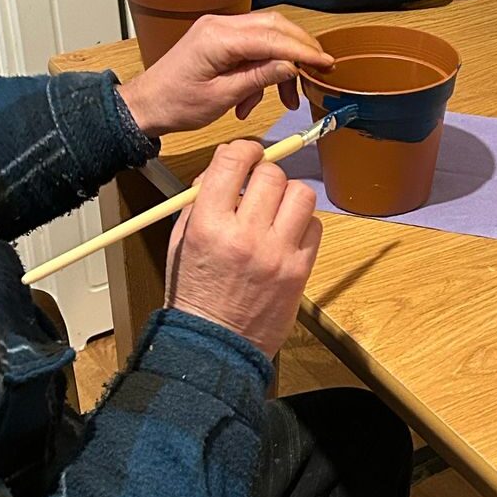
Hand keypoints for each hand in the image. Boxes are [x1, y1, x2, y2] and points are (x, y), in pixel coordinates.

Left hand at [117, 12, 333, 137]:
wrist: (147, 105)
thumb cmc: (175, 104)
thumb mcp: (222, 97)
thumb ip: (259, 78)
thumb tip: (290, 65)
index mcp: (218, 38)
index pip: (272, 37)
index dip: (303, 51)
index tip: (325, 63)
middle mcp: (220, 25)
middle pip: (274, 26)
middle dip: (299, 51)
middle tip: (316, 73)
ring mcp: (219, 29)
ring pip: (267, 35)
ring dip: (281, 65)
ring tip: (284, 99)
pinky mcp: (219, 38)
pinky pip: (253, 45)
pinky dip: (263, 68)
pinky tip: (255, 97)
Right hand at [164, 140, 321, 358]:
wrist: (215, 346)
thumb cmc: (194, 295)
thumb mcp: (180, 242)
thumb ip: (201, 202)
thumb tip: (225, 169)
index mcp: (209, 224)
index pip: (233, 161)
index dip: (244, 150)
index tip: (247, 154)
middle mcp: (245, 235)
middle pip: (272, 174)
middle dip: (265, 174)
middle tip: (259, 188)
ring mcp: (277, 253)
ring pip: (301, 195)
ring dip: (288, 197)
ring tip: (275, 211)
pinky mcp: (299, 270)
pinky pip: (316, 226)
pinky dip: (303, 225)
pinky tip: (286, 236)